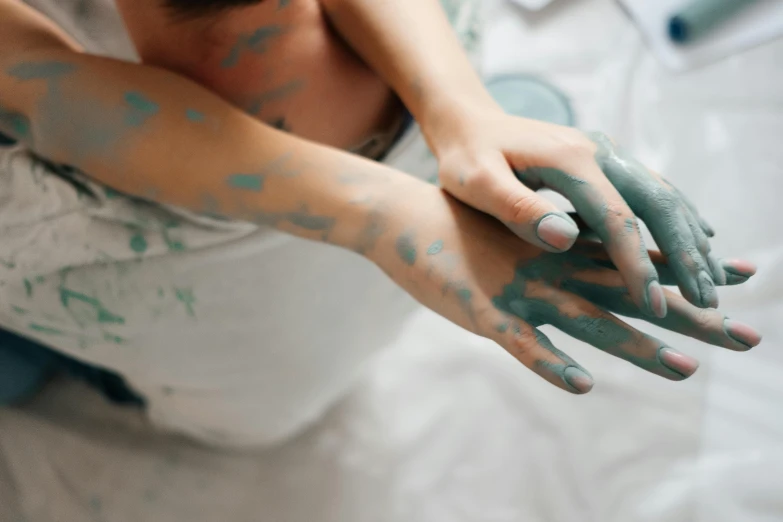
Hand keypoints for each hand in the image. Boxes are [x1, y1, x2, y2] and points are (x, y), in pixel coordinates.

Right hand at [370, 188, 760, 393]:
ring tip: (686, 369)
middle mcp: (554, 267)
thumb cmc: (462, 223)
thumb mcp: (516, 226)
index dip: (689, 268)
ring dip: (637, 346)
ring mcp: (521, 291)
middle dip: (690, 315)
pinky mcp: (483, 312)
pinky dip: (551, 363)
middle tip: (747, 335)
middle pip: (632, 294)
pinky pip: (521, 344)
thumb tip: (587, 245)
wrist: (404, 214)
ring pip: (589, 322)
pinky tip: (582, 384)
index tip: (744, 274)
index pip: (638, 258)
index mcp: (562, 247)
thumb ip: (553, 239)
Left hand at [426, 108, 722, 316]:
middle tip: (706, 302)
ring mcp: (604, 154)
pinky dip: (677, 218)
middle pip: (658, 203)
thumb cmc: (465, 157)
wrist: (470, 124)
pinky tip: (696, 239)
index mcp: (568, 161)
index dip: (636, 265)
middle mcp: (597, 152)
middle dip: (685, 254)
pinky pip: (651, 190)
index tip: (651, 306)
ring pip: (663, 194)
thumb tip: (564, 238)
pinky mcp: (603, 162)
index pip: (616, 219)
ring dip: (690, 236)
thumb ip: (517, 207)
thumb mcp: (475, 182)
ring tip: (713, 279)